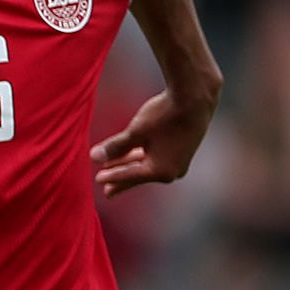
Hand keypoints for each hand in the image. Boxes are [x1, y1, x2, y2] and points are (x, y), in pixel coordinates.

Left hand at [91, 86, 211, 196]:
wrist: (196, 98)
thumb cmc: (164, 115)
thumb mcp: (135, 131)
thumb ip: (115, 146)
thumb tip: (93, 157)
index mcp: (161, 170)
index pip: (130, 175)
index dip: (112, 177)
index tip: (97, 179)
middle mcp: (173, 171)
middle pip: (140, 175)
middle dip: (122, 179)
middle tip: (107, 191)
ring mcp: (180, 162)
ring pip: (149, 166)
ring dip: (131, 165)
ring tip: (115, 169)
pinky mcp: (184, 151)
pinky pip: (159, 158)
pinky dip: (144, 157)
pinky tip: (132, 154)